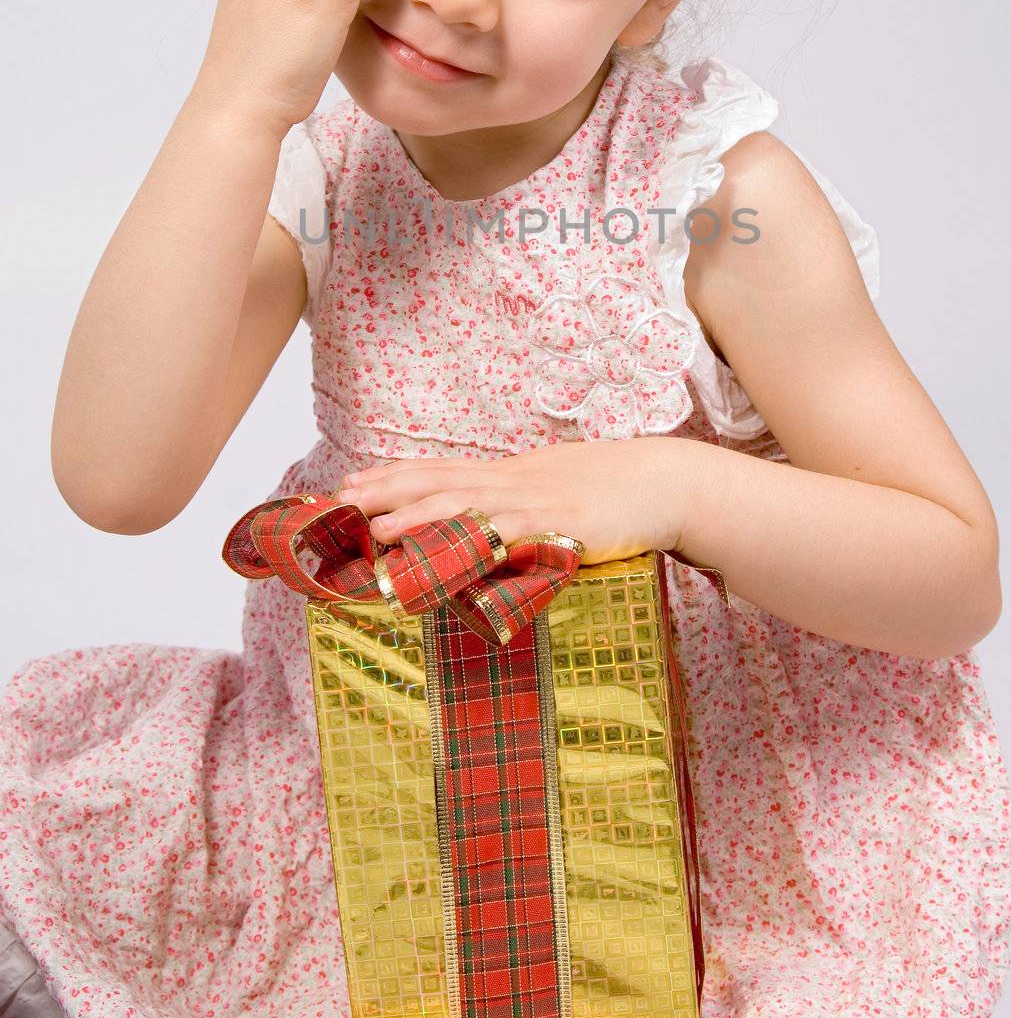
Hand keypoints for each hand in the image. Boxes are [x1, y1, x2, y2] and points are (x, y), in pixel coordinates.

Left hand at [334, 438, 687, 565]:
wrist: (665, 481)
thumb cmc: (614, 492)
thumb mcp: (555, 493)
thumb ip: (519, 510)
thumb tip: (485, 531)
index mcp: (509, 474)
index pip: (440, 469)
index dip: (392, 476)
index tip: (348, 484)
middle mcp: (512, 480)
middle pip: (438, 480)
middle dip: (386, 491)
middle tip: (338, 502)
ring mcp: (534, 499)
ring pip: (465, 502)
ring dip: (418, 514)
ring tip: (378, 527)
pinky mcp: (561, 522)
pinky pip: (513, 531)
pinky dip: (478, 538)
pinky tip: (453, 547)